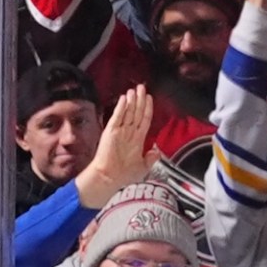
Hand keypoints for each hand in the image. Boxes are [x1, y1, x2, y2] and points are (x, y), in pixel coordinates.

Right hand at [72, 85, 154, 208]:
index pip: (144, 120)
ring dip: (132, 101)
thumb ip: (151, 158)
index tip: (150, 98)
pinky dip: (121, 107)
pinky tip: (125, 98)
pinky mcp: (111, 131)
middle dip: (140, 100)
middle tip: (142, 87)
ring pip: (128, 112)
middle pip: (136, 112)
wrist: (109, 179)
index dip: (147, 109)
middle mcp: (129, 133)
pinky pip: (117, 117)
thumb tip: (157, 151)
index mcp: (137, 140)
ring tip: (135, 89)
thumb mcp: (142, 167)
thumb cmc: (123, 176)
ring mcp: (120, 132)